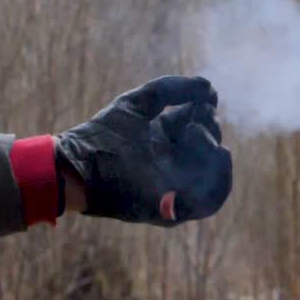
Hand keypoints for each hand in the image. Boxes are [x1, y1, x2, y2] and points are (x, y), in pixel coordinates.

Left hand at [55, 76, 230, 225]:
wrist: (80, 165)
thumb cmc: (104, 134)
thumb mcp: (138, 103)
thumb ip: (171, 89)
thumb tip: (211, 89)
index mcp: (168, 138)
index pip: (203, 126)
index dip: (206, 112)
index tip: (202, 102)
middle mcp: (175, 164)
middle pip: (213, 149)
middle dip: (211, 132)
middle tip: (192, 126)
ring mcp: (177, 189)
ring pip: (219, 178)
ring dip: (219, 158)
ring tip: (201, 142)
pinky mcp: (174, 210)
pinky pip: (209, 203)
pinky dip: (218, 183)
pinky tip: (209, 160)